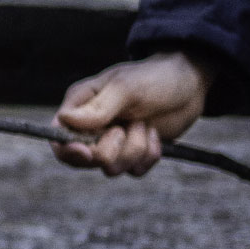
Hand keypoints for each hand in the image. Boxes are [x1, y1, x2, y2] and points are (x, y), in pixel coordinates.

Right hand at [51, 51, 213, 175]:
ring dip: (135, 148)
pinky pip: (134, 171)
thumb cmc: (154, 77)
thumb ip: (98, 108)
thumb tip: (65, 120)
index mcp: (80, 108)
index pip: (58, 138)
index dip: (68, 150)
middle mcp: (92, 128)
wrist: (191, 83)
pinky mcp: (133, 153)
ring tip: (145, 123)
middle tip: (126, 128)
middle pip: (85, 160)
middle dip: (112, 149)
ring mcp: (113, 143)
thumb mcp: (126, 88)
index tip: (88, 152)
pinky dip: (149, 155)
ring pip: (112, 168)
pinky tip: (155, 134)